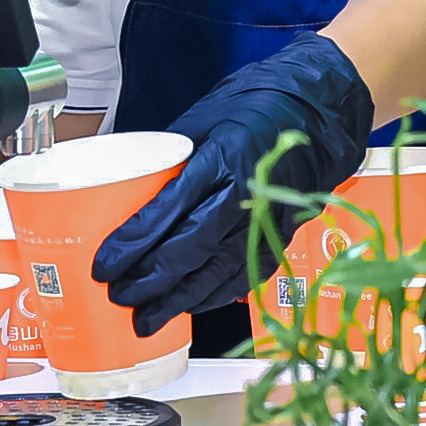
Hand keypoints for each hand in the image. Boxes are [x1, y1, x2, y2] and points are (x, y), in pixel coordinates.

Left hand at [93, 34, 376, 335]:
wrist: (320, 111)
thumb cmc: (258, 107)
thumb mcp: (203, 120)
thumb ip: (171, 160)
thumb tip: (128, 193)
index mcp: (223, 158)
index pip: (168, 211)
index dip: (133, 244)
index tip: (104, 265)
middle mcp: (247, 193)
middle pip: (191, 250)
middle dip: (149, 281)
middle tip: (118, 296)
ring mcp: (269, 217)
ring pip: (218, 271)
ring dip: (179, 299)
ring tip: (148, 318)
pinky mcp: (283, 232)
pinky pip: (247, 273)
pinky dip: (216, 294)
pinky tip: (192, 304)